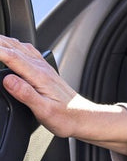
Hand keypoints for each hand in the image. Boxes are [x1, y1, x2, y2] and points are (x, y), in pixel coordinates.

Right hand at [0, 36, 126, 154]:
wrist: (84, 119)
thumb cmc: (66, 118)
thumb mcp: (44, 110)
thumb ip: (25, 94)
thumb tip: (8, 80)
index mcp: (39, 76)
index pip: (11, 56)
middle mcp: (42, 68)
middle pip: (14, 47)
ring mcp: (44, 68)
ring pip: (20, 47)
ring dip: (3, 41)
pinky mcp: (46, 71)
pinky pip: (28, 52)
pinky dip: (14, 45)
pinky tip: (10, 45)